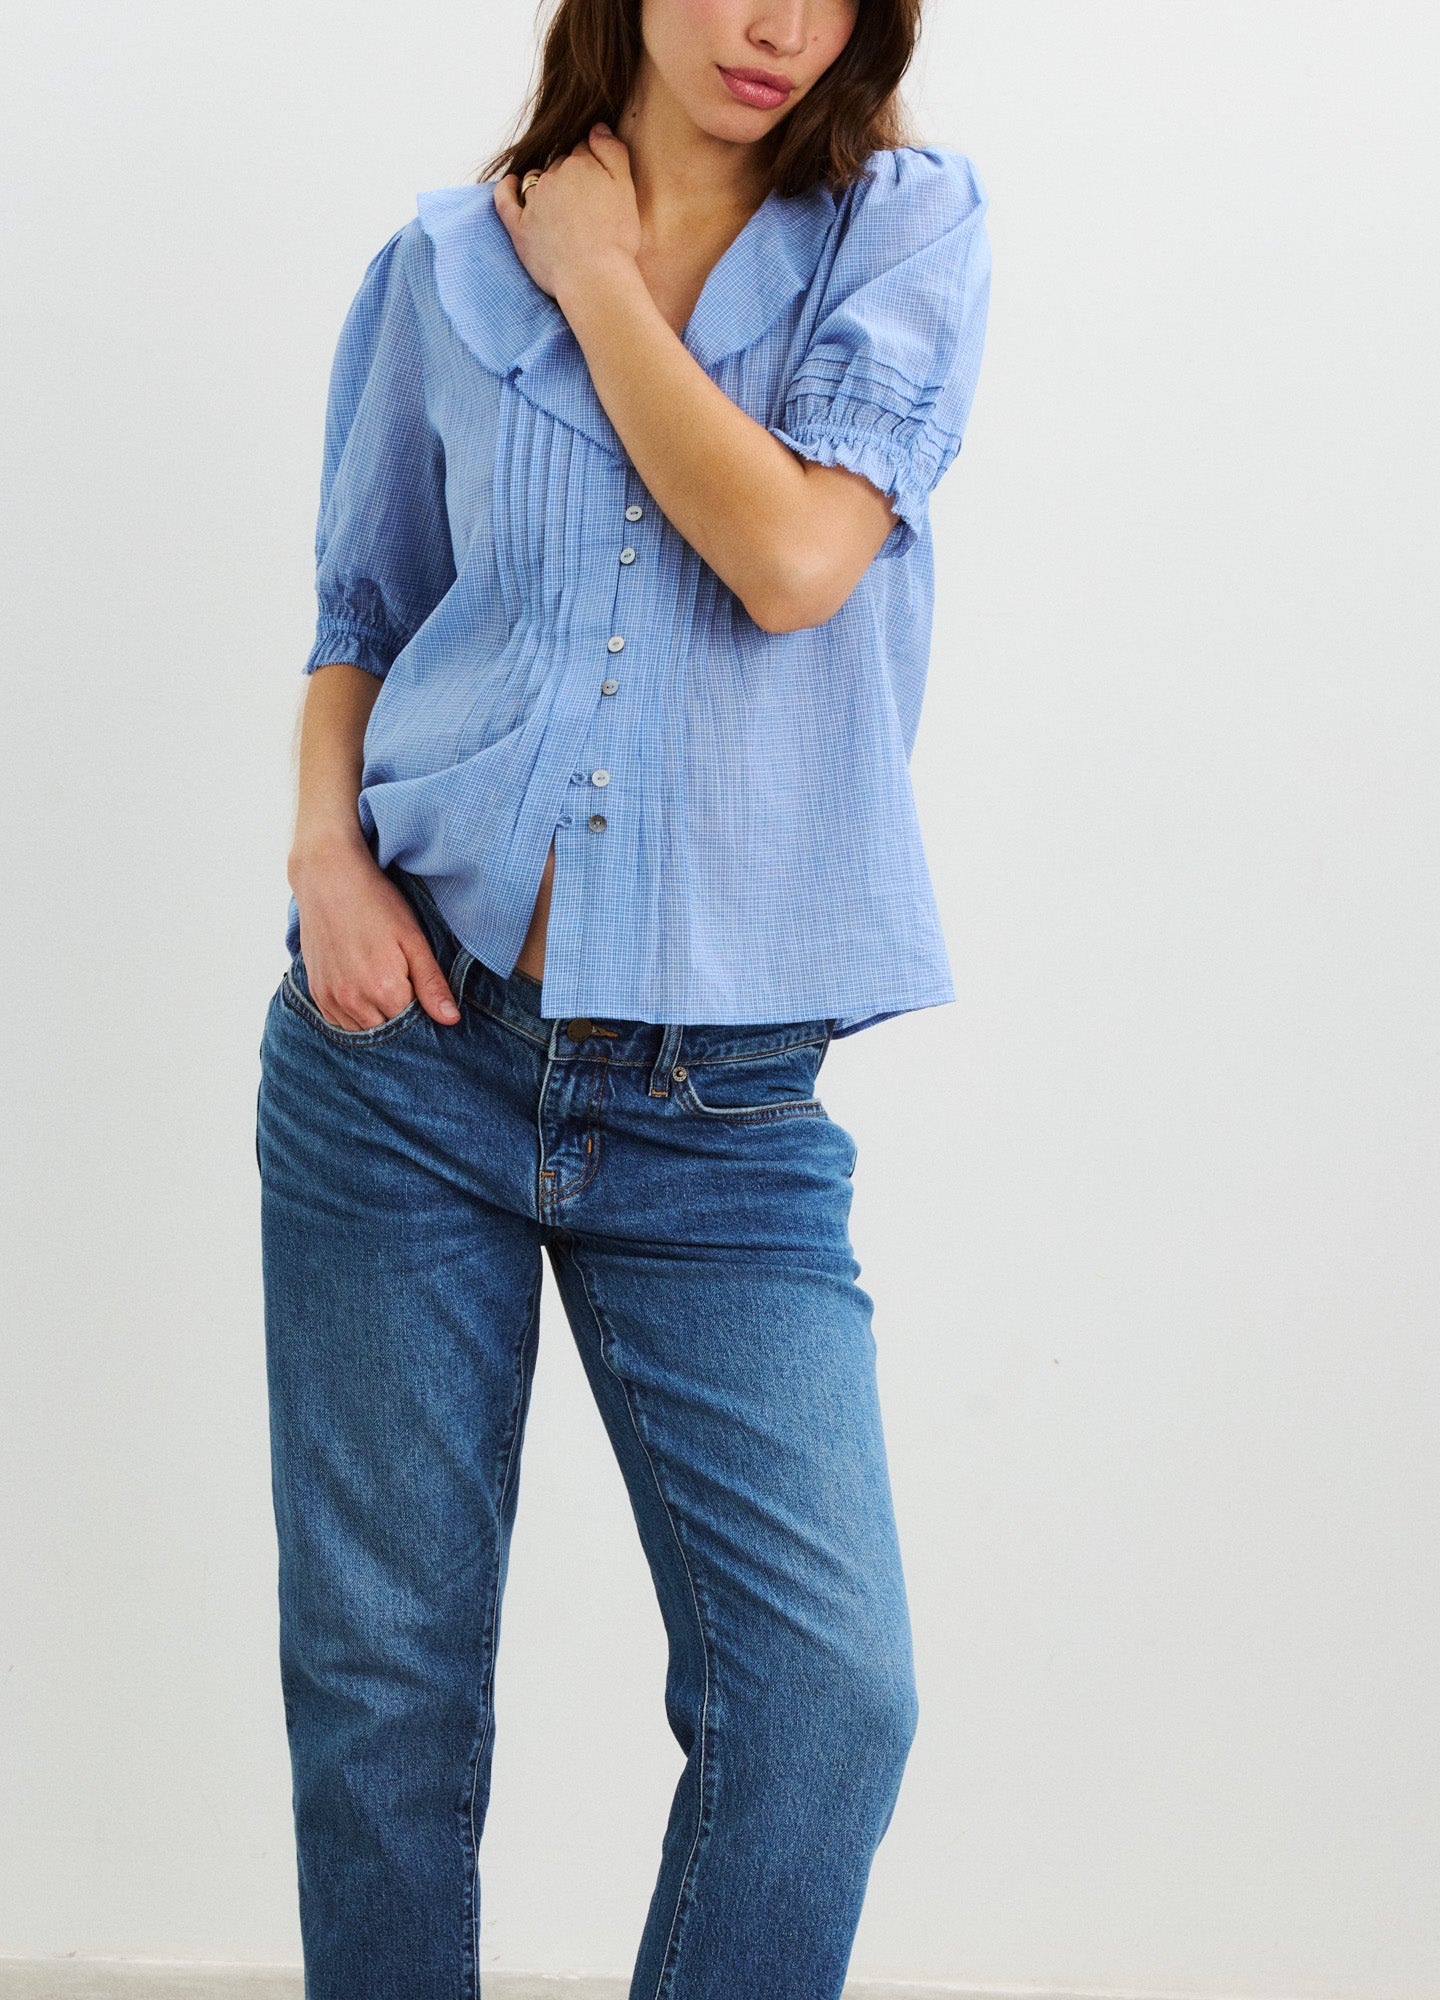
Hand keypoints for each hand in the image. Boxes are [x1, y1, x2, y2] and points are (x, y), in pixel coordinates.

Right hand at [289, 838, 460, 1030]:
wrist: (328, 880)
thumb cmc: (376, 904)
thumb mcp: (413, 939)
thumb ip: (431, 983)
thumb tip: (451, 1019)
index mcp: (384, 989)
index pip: (413, 1025)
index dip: (424, 1014)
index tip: (425, 995)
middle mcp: (354, 1001)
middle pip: (388, 1032)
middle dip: (401, 1019)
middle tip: (407, 989)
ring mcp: (332, 998)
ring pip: (363, 1031)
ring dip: (378, 1020)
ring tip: (385, 989)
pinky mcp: (317, 993)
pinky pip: (340, 1022)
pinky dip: (355, 1017)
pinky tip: (364, 994)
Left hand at [494, 125, 641, 306]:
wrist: (594, 278)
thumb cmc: (616, 238)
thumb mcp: (626, 188)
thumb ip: (613, 151)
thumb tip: (597, 126)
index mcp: (581, 165)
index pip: (583, 150)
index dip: (592, 164)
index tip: (599, 183)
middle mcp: (553, 177)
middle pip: (560, 165)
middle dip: (571, 176)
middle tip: (585, 202)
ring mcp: (533, 201)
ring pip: (536, 179)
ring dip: (545, 184)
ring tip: (559, 205)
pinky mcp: (519, 227)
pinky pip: (505, 199)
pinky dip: (506, 188)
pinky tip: (510, 184)